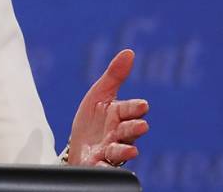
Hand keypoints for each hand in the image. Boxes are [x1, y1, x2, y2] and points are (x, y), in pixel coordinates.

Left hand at [68, 49, 148, 166]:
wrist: (80, 146)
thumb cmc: (95, 119)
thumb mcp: (100, 94)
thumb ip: (115, 75)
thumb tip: (129, 52)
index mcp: (119, 115)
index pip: (130, 110)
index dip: (135, 108)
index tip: (142, 105)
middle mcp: (118, 134)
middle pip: (129, 131)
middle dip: (134, 128)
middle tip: (141, 126)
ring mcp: (110, 150)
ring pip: (120, 152)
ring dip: (125, 150)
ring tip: (129, 150)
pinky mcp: (99, 164)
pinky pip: (104, 169)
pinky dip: (105, 169)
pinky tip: (103, 166)